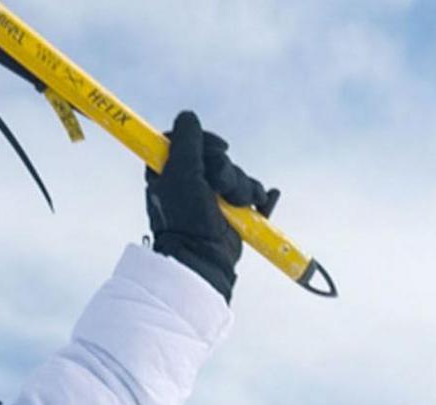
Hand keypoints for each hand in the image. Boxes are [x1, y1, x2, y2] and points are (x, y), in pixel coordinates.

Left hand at [145, 110, 275, 301]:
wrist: (203, 257)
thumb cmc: (185, 218)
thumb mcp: (181, 173)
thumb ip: (185, 141)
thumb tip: (188, 116)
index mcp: (170, 171)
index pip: (191, 139)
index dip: (207, 141)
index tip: (218, 148)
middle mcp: (191, 182)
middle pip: (219, 157)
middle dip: (226, 171)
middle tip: (218, 188)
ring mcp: (212, 198)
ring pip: (237, 176)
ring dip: (242, 189)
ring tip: (236, 206)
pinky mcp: (232, 213)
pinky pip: (252, 195)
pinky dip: (260, 198)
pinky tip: (264, 201)